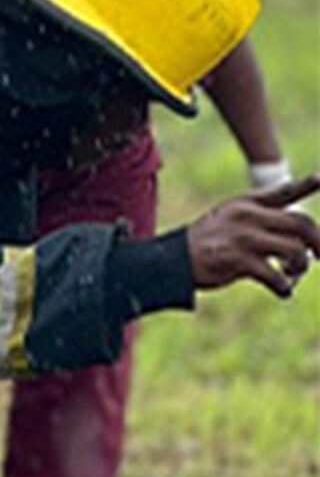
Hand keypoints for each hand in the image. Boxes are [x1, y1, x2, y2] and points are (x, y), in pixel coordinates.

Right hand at [186, 174, 319, 297]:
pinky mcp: (238, 261)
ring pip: (295, 250)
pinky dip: (285, 288)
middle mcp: (248, 216)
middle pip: (301, 224)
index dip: (306, 185)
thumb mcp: (229, 220)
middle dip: (319, 242)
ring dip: (301, 266)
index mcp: (246, 204)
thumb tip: (301, 243)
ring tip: (292, 274)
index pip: (283, 191)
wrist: (170, 260)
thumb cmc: (205, 244)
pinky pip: (278, 277)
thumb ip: (261, 221)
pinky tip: (282, 291)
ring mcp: (243, 237)